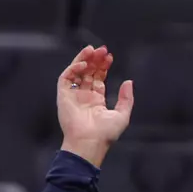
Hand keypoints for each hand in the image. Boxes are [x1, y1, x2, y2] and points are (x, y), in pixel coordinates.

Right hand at [56, 45, 132, 166]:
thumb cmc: (106, 133)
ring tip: (92, 50)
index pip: (98, 78)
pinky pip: (66, 78)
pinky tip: (84, 64)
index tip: (109, 56)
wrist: (89, 142)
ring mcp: (73, 95)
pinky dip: (73, 68)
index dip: (103, 67)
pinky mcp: (63, 96)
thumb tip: (129, 82)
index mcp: (96, 101)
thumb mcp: (122, 115)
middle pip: (88, 73)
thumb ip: (126, 98)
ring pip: (76, 72)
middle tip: (102, 49)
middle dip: (94, 60)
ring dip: (83, 59)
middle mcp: (83, 96)